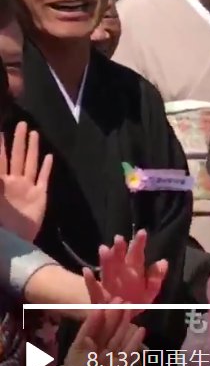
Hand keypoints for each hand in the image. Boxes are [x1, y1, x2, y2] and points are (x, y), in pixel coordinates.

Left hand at [0, 122, 52, 240]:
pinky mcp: (40, 196)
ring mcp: (27, 188)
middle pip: (16, 157)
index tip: (0, 130)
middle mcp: (13, 182)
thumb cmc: (1, 220)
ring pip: (30, 164)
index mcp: (0, 183)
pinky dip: (46, 168)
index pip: (0, 160)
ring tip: (34, 133)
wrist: (14, 242)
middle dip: (17, 140)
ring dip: (32, 149)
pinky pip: (43, 178)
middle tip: (20, 123)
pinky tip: (49, 157)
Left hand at [64, 300, 145, 365]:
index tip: (101, 308)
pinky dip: (135, 343)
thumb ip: (84, 357)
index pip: (87, 334)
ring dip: (124, 324)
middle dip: (112, 316)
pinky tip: (141, 330)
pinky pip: (128, 354)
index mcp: (78, 354)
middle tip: (121, 300)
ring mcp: (108, 360)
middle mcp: (94, 354)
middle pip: (104, 333)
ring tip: (131, 308)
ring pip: (117, 339)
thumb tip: (89, 338)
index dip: (93, 321)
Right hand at [83, 230, 167, 314]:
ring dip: (105, 260)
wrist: (121, 316)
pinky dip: (90, 280)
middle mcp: (120, 273)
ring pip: (106, 269)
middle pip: (120, 259)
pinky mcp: (99, 295)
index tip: (143, 232)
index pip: (137, 254)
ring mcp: (108, 283)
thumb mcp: (150, 291)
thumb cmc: (137, 299)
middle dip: (120, 249)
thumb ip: (156, 277)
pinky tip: (86, 271)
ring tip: (103, 249)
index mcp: (134, 270)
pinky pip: (93, 288)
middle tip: (119, 238)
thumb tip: (163, 262)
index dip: (139, 243)